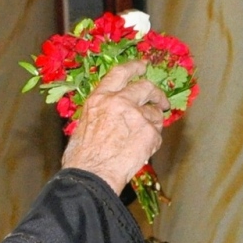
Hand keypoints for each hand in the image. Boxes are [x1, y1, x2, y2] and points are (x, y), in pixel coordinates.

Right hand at [60, 60, 167, 196]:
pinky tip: (143, 151)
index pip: (120, 73)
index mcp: (100, 98)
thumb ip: (101, 114)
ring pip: (155, 114)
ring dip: (154, 122)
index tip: (143, 66)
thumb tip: (109, 117)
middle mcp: (121, 102)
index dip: (134, 67)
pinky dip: (153, 141)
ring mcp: (137, 117)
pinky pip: (157, 134)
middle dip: (156, 93)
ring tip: (147, 136)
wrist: (93, 176)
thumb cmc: (81, 158)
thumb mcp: (84, 126)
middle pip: (145, 88)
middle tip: (161, 101)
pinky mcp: (149, 133)